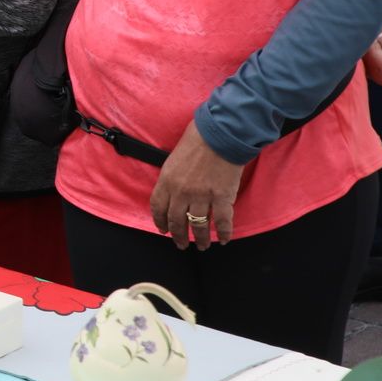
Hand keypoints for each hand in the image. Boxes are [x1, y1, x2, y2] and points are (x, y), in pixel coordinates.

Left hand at [148, 120, 242, 248]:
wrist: (220, 134)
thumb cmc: (197, 140)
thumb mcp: (173, 158)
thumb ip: (172, 177)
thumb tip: (173, 190)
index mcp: (166, 180)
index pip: (158, 207)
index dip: (160, 221)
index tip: (163, 230)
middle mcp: (181, 192)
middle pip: (176, 221)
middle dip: (179, 236)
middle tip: (182, 244)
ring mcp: (202, 196)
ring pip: (198, 225)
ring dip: (200, 239)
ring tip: (202, 246)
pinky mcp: (222, 198)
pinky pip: (221, 222)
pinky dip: (223, 234)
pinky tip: (223, 240)